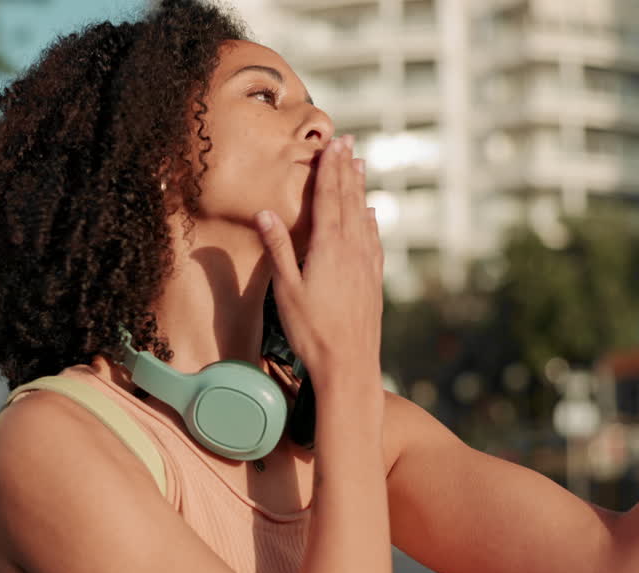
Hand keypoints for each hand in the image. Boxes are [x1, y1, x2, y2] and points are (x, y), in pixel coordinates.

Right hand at [255, 134, 382, 393]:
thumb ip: (279, 249)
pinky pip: (373, 239)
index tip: (332, 144)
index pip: (329, 198)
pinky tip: (371, 214)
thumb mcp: (286, 290)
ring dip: (360, 189)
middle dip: (347, 170)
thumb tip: (265, 213)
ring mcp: (367, 264)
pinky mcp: (373, 280)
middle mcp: (353, 249)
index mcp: (330, 247)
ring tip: (360, 166)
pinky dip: (371, 220)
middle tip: (348, 142)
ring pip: (364, 216)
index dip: (329, 170)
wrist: (349, 364)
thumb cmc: (312, 330)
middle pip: (350, 201)